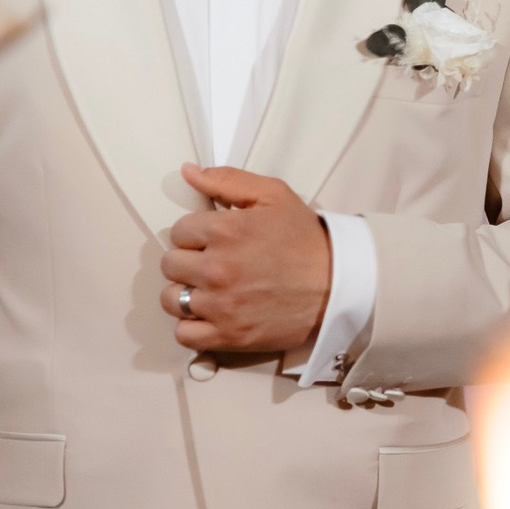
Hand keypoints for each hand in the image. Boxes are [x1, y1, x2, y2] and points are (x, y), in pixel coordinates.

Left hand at [159, 163, 331, 354]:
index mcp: (225, 230)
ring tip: (210, 289)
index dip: (196, 233)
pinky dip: (192, 326)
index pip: (179, 231)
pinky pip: (184, 334)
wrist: (338, 284)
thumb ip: (227, 180)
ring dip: (186, 293)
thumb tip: (188, 173)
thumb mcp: (273, 195)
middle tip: (214, 262)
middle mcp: (217, 268)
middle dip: (190, 260)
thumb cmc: (306, 240)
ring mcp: (221, 305)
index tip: (215, 240)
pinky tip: (209, 315)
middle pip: (171, 264)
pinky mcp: (228, 335)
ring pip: (171, 299)